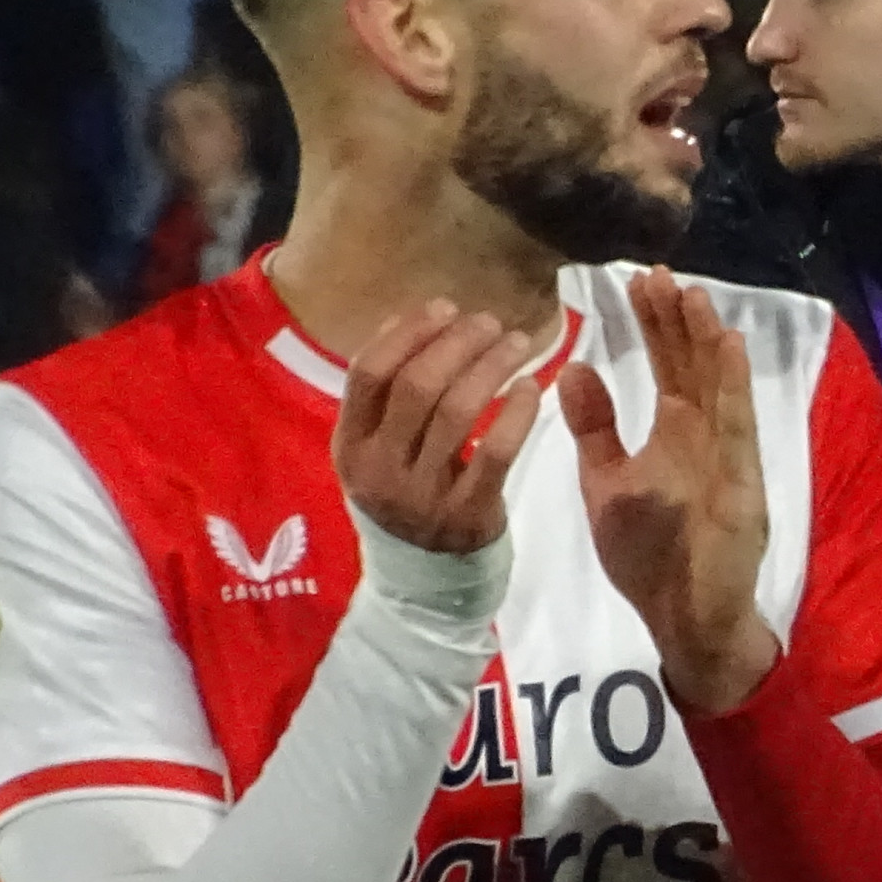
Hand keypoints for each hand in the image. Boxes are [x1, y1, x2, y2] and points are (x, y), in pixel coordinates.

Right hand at [332, 300, 545, 553]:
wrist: (425, 574)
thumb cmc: (405, 489)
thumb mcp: (378, 446)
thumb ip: (387, 391)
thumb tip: (411, 317)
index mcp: (350, 444)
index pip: (369, 371)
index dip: (409, 331)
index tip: (446, 306)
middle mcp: (378, 469)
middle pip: (416, 385)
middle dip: (457, 342)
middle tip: (490, 322)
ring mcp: (421, 494)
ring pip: (456, 411)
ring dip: (490, 366)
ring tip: (516, 344)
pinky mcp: (466, 513)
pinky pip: (496, 450)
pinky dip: (517, 412)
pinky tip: (531, 387)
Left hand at [563, 269, 780, 714]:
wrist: (683, 619)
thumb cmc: (650, 555)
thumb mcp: (607, 483)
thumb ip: (596, 430)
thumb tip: (574, 368)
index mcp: (675, 433)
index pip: (668, 366)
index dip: (655, 325)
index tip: (638, 283)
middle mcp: (706, 436)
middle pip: (693, 366)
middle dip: (678, 320)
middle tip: (659, 274)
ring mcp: (728, 458)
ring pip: (718, 387)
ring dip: (708, 340)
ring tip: (694, 295)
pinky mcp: (741, 485)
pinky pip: (737, 428)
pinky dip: (733, 386)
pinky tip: (727, 346)